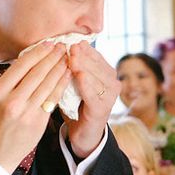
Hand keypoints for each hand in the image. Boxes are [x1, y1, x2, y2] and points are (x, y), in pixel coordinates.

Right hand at [0, 42, 69, 172]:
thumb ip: (7, 82)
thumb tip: (26, 62)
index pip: (21, 66)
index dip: (37, 53)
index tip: (47, 44)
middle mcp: (12, 101)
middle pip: (37, 73)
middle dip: (51, 57)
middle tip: (62, 46)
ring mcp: (27, 112)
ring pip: (47, 85)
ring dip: (59, 69)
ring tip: (67, 57)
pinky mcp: (38, 121)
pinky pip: (53, 99)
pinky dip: (61, 85)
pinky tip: (67, 75)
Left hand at [65, 41, 121, 157]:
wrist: (83, 133)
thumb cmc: (77, 105)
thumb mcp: (75, 82)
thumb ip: (73, 67)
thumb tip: (62, 44)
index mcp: (107, 75)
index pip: (96, 57)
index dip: (84, 49)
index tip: (71, 40)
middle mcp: (113, 85)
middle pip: (98, 66)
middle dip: (84, 56)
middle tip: (71, 46)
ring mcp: (109, 98)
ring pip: (97, 78)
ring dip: (85, 67)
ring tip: (73, 58)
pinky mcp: (102, 110)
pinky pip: (94, 95)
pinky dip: (86, 85)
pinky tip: (79, 76)